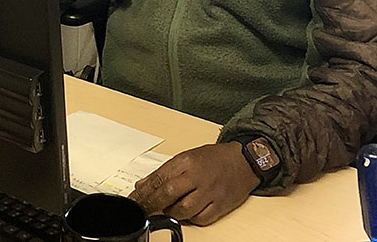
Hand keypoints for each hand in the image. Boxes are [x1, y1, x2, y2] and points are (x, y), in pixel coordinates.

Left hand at [129, 142, 258, 225]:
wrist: (244, 161)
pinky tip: (186, 213)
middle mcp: (197, 176)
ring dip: (171, 212)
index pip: (158, 178)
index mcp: (186, 161)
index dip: (143, 192)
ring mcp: (209, 192)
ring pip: (183, 210)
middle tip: (142, 210)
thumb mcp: (186, 157)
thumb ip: (164, 172)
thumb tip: (142, 185)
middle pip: (168, 194)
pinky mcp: (221, 206)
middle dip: (151, 204)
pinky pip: (200, 219)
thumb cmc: (214, 158)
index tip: (133, 200)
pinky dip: (191, 219)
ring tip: (167, 209)